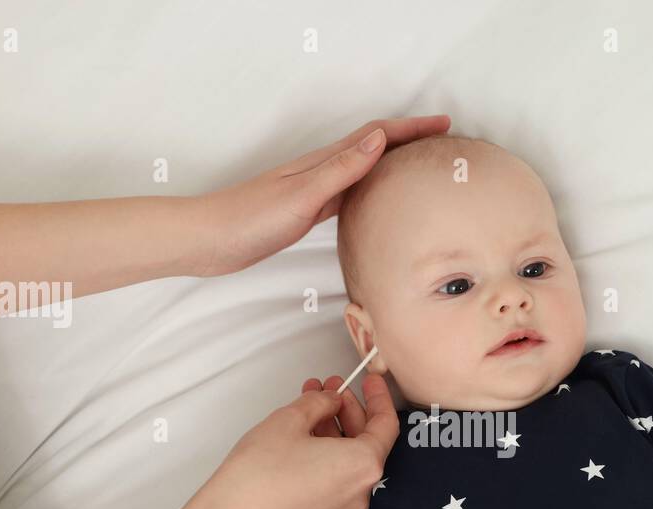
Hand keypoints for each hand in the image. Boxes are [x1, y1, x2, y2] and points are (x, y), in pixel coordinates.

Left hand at [194, 114, 450, 276]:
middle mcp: (320, 171)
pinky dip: (371, 188)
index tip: (443, 126)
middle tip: (442, 141)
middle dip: (409, 139)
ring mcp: (312, 189)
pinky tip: (377, 201)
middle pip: (373, 146)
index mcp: (322, 164)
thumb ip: (339, 170)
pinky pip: (348, 192)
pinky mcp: (304, 210)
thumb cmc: (248, 219)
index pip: (375, 136)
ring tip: (420, 166)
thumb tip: (378, 140)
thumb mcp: (300, 195)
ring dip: (393, 161)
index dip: (411, 128)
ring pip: (363, 168)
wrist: (208, 239)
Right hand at [201, 373, 398, 508]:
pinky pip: (335, 478)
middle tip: (329, 389)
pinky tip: (304, 435)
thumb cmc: (259, 473)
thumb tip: (331, 400)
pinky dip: (326, 454)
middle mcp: (360, 491)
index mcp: (364, 465)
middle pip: (367, 442)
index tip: (369, 381)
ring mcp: (342, 508)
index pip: (386, 425)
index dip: (378, 398)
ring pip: (348, 460)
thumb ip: (321, 402)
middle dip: (348, 411)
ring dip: (333, 430)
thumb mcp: (292, 419)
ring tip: (309, 405)